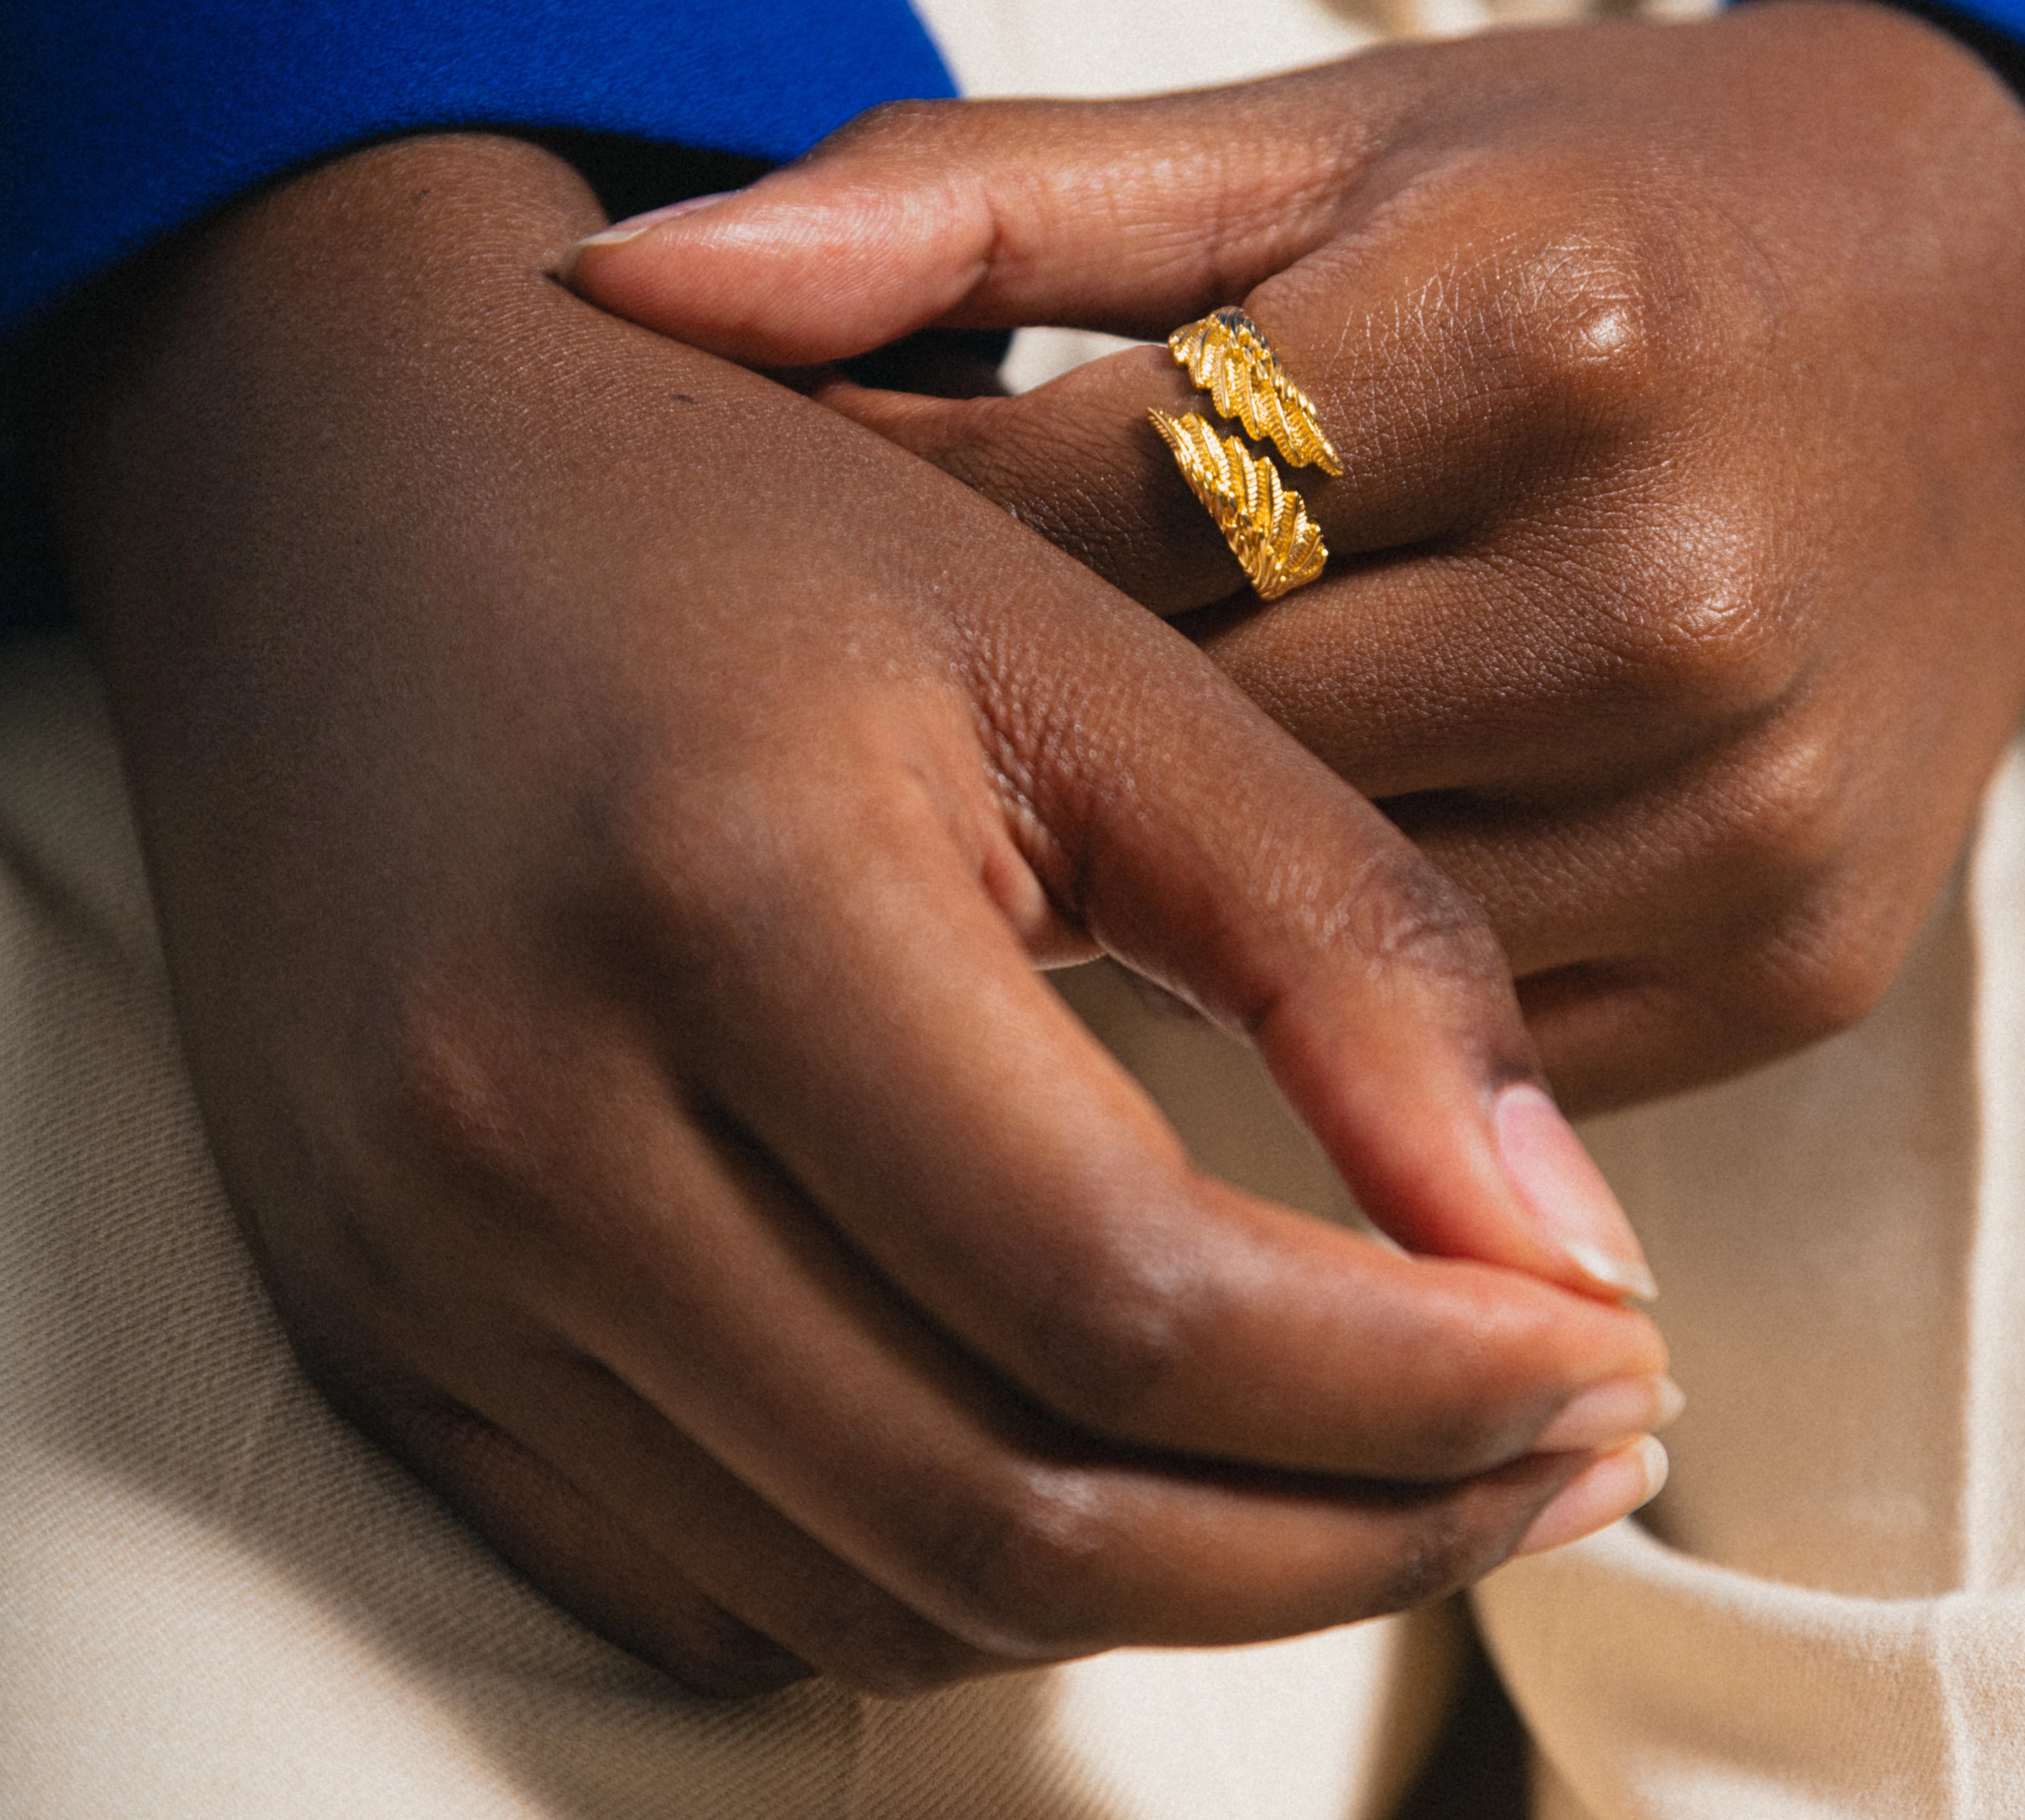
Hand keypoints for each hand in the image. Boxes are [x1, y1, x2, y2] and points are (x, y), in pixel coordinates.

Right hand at [41, 136, 1667, 1696]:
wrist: (351, 495)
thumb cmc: (741, 530)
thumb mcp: (1075, 655)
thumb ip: (1337, 938)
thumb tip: (1564, 1253)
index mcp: (724, 894)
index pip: (1125, 1292)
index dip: (1412, 1387)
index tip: (1606, 1365)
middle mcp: (522, 1123)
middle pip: (1007, 1508)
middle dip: (1348, 1537)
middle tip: (1554, 1462)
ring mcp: (420, 1261)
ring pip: (878, 1596)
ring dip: (1178, 1580)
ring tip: (1375, 1464)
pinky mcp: (381, 1329)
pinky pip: (710, 1589)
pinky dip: (955, 1577)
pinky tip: (1107, 1457)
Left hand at [569, 0, 2024, 1108]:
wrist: (2000, 312)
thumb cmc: (1610, 200)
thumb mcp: (1317, 142)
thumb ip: (974, 204)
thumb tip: (624, 281)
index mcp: (1541, 325)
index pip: (1100, 497)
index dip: (895, 520)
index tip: (765, 535)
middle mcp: (1668, 587)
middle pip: (1191, 734)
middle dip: (1004, 717)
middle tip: (851, 704)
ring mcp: (1751, 808)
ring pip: (1306, 926)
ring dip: (1148, 881)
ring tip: (1039, 809)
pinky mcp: (1803, 961)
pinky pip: (1465, 1045)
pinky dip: (1327, 999)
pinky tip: (1248, 914)